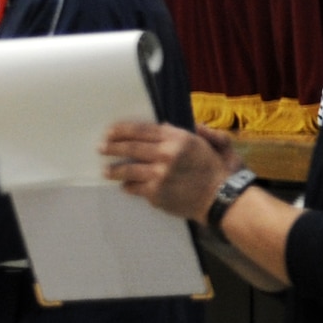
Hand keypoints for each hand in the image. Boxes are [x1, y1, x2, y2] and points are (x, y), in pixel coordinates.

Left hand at [102, 122, 242, 222]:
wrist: (221, 198)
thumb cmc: (216, 169)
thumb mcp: (210, 142)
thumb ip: (191, 131)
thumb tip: (166, 124)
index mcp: (177, 138)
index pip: (141, 130)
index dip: (121, 130)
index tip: (109, 131)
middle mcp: (166, 154)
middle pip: (130, 147)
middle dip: (111, 147)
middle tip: (100, 148)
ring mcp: (159, 174)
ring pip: (127, 169)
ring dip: (113, 170)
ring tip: (105, 171)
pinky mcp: (155, 193)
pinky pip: (134, 188)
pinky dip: (128, 186)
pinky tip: (124, 186)